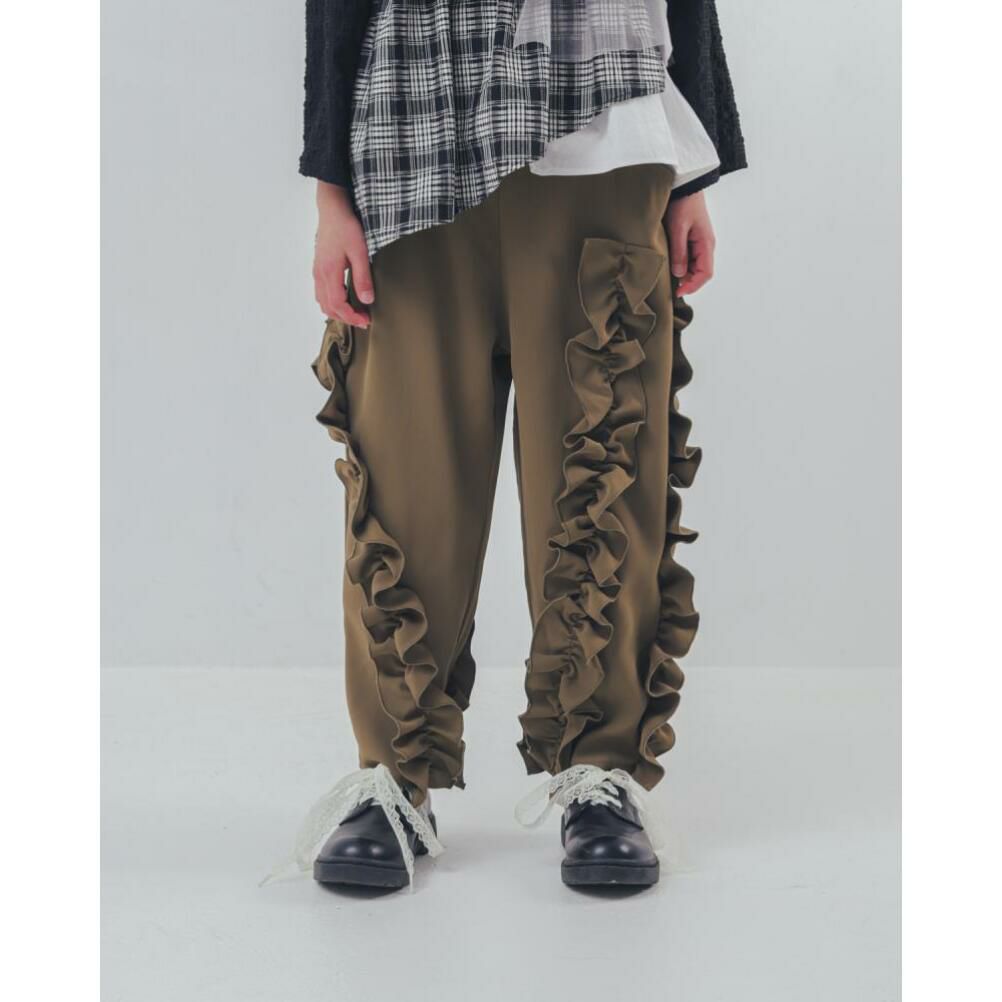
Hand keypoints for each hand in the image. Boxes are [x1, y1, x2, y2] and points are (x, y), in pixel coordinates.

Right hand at [312, 181, 373, 327]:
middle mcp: (319, 275)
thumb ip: (363, 277)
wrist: (332, 209)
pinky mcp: (319, 267)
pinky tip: (344, 300)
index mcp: (329, 272)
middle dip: (345, 317)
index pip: (338, 305)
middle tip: (363, 320)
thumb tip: (367, 300)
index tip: (366, 320)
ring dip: (337, 311)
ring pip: (323, 301)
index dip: (351, 317)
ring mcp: (317, 271)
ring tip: (355, 312)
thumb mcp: (360, 252)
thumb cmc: (346, 227)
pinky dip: (331, 302)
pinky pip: (321, 292)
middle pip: (328, 307)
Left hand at [664, 190, 715, 295]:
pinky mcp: (692, 239)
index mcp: (706, 244)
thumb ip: (679, 252)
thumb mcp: (678, 228)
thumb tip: (680, 274)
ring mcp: (699, 242)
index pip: (706, 273)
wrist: (684, 185)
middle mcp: (706, 245)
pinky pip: (689, 258)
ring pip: (694, 266)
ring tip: (668, 279)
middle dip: (687, 282)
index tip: (678, 292)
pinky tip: (669, 267)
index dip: (693, 286)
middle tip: (670, 288)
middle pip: (700, 272)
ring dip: (684, 275)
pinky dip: (681, 265)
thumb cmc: (683, 203)